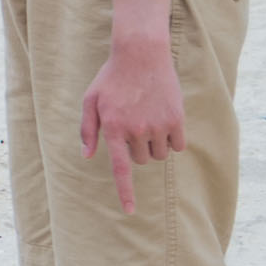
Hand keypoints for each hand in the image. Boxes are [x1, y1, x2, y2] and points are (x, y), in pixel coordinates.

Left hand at [79, 30, 187, 215]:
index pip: (121, 168)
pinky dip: (172, 140)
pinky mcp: (177, 120)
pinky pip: (177, 146)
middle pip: (141, 160)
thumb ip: (87, 130)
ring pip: (159, 154)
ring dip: (154, 144)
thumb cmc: (112, 78)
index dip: (126, 192)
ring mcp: (158, 125)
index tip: (130, 211)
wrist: (141, 54)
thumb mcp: (90, 100)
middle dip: (137, 148)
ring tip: (148, 118)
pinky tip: (164, 119)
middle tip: (134, 124)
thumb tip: (87, 156)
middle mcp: (136, 130)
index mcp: (113, 128)